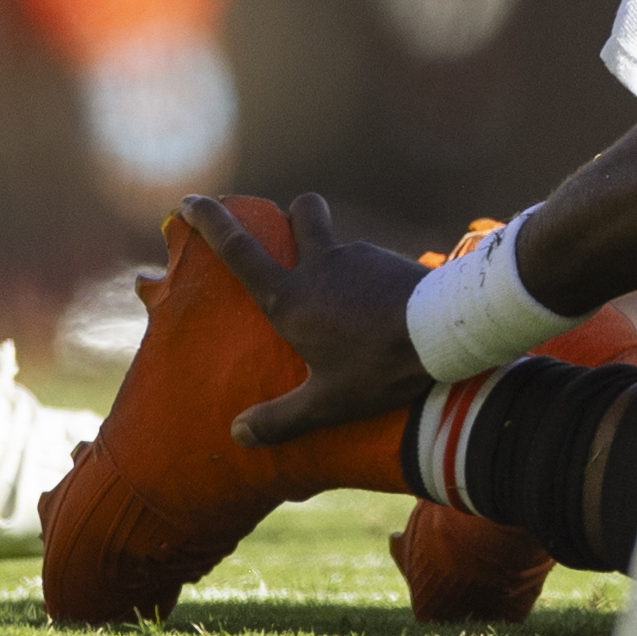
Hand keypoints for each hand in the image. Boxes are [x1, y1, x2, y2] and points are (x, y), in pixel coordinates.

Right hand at [178, 193, 434, 447]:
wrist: (446, 333)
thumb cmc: (379, 366)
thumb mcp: (328, 402)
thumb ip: (281, 419)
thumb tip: (238, 435)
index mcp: (290, 297)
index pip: (239, 249)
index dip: (211, 221)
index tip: (190, 200)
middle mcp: (320, 266)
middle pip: (302, 212)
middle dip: (292, 212)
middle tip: (292, 226)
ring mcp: (360, 257)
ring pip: (341, 238)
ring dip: (336, 254)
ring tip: (348, 298)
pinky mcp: (393, 261)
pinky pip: (372, 262)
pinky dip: (369, 278)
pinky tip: (382, 310)